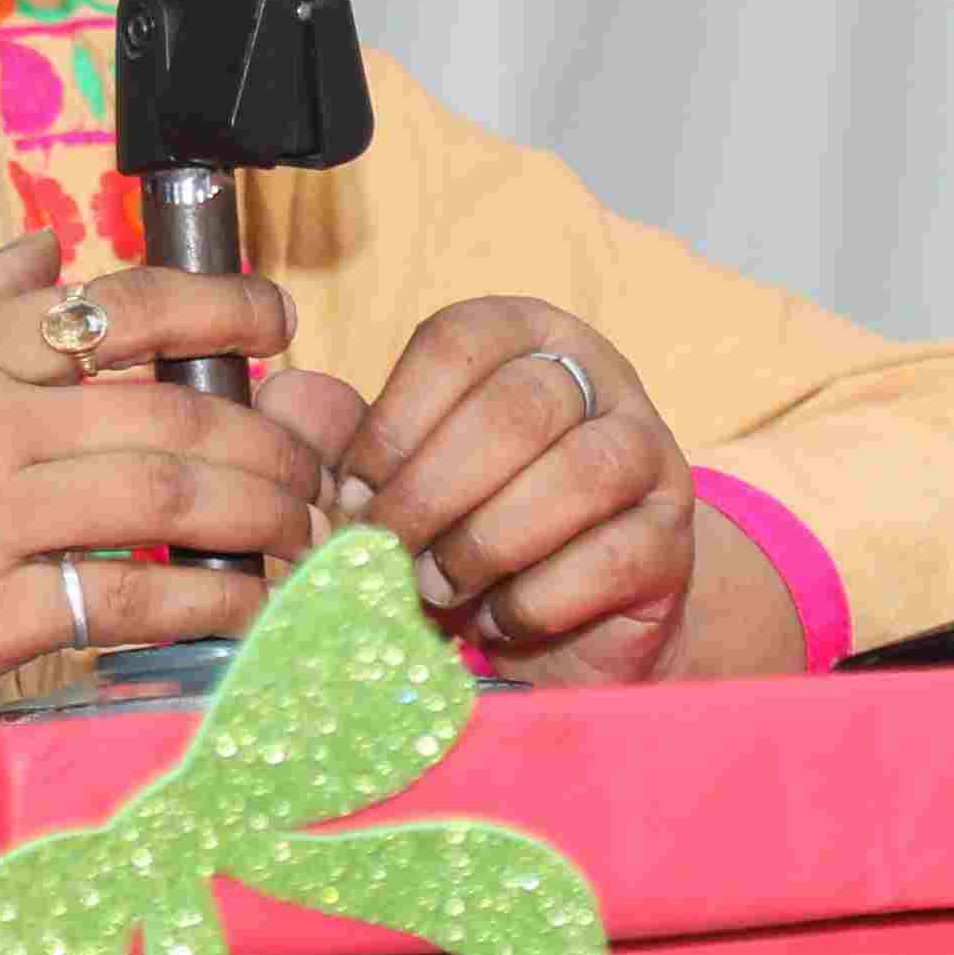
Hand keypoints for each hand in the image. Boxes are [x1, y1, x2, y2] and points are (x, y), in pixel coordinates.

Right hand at [0, 236, 340, 704]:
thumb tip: (46, 248)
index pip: (109, 305)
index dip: (216, 302)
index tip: (277, 319)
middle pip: (165, 407)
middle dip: (265, 435)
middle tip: (316, 462)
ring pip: (161, 497)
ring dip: (256, 516)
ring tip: (300, 534)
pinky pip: (123, 602)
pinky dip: (202, 606)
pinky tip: (244, 613)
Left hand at [326, 298, 699, 685]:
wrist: (567, 619)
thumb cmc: (468, 526)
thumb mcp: (395, 478)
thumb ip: (336, 437)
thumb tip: (280, 399)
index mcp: (525, 335)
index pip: (460, 341)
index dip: (394, 422)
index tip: (351, 492)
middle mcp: (599, 377)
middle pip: (517, 409)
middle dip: (431, 493)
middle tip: (387, 552)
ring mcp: (650, 454)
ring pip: (575, 476)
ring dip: (485, 545)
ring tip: (438, 587)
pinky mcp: (673, 540)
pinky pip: (612, 560)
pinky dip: (535, 600)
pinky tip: (499, 618)